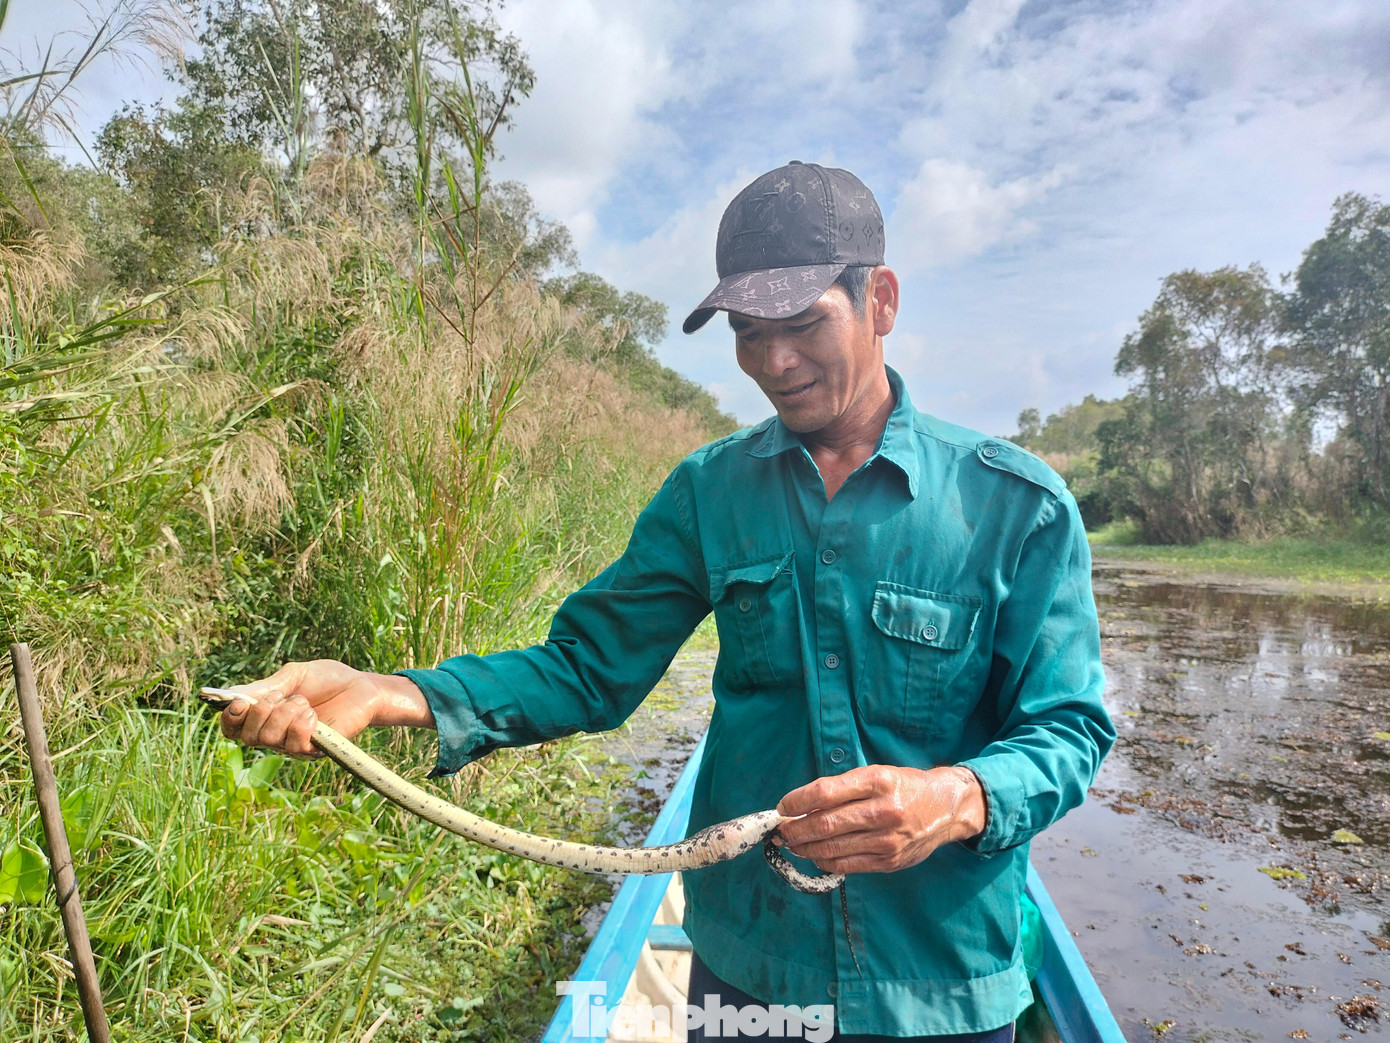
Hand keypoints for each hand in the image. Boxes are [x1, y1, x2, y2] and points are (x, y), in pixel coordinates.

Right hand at [216, 659, 431, 756]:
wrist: (361, 685)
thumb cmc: (328, 680)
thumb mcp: (293, 676)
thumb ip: (265, 686)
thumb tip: (233, 695)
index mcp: (266, 717)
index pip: (234, 729)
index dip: (230, 718)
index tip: (240, 702)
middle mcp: (276, 735)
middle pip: (248, 737)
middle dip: (260, 711)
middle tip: (282, 696)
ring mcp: (294, 745)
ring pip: (268, 739)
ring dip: (284, 714)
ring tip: (303, 702)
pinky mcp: (315, 751)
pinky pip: (294, 744)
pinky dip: (300, 724)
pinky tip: (313, 714)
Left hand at [774, 764, 986, 874]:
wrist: (947, 808)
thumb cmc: (904, 786)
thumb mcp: (877, 774)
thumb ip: (842, 788)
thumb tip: (800, 806)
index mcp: (877, 781)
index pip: (824, 792)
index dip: (796, 801)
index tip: (782, 807)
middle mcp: (883, 810)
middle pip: (824, 824)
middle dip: (794, 830)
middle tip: (780, 832)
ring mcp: (887, 839)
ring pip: (831, 848)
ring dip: (804, 848)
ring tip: (792, 844)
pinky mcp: (889, 861)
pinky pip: (846, 865)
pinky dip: (824, 861)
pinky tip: (816, 855)